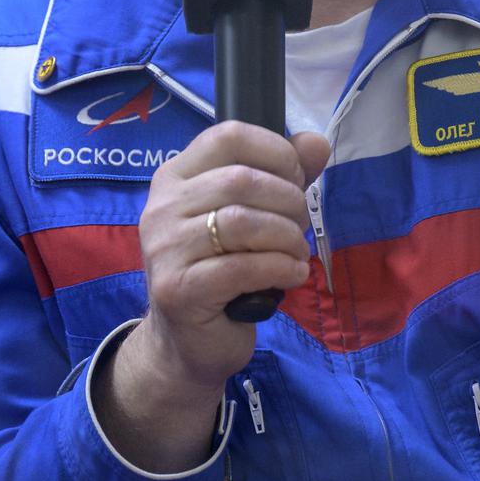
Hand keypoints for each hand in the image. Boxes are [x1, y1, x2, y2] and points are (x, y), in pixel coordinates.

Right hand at [93, 121, 328, 470]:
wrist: (186, 344)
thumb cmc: (222, 270)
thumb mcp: (251, 215)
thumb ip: (283, 176)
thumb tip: (317, 144)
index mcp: (175, 176)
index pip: (228, 136)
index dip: (275, 152)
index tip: (297, 180)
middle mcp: (162, 205)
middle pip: (241, 179)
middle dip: (288, 201)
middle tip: (301, 225)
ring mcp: (165, 247)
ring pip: (242, 222)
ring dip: (287, 236)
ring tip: (297, 252)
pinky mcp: (178, 289)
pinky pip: (242, 267)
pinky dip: (280, 268)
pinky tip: (292, 274)